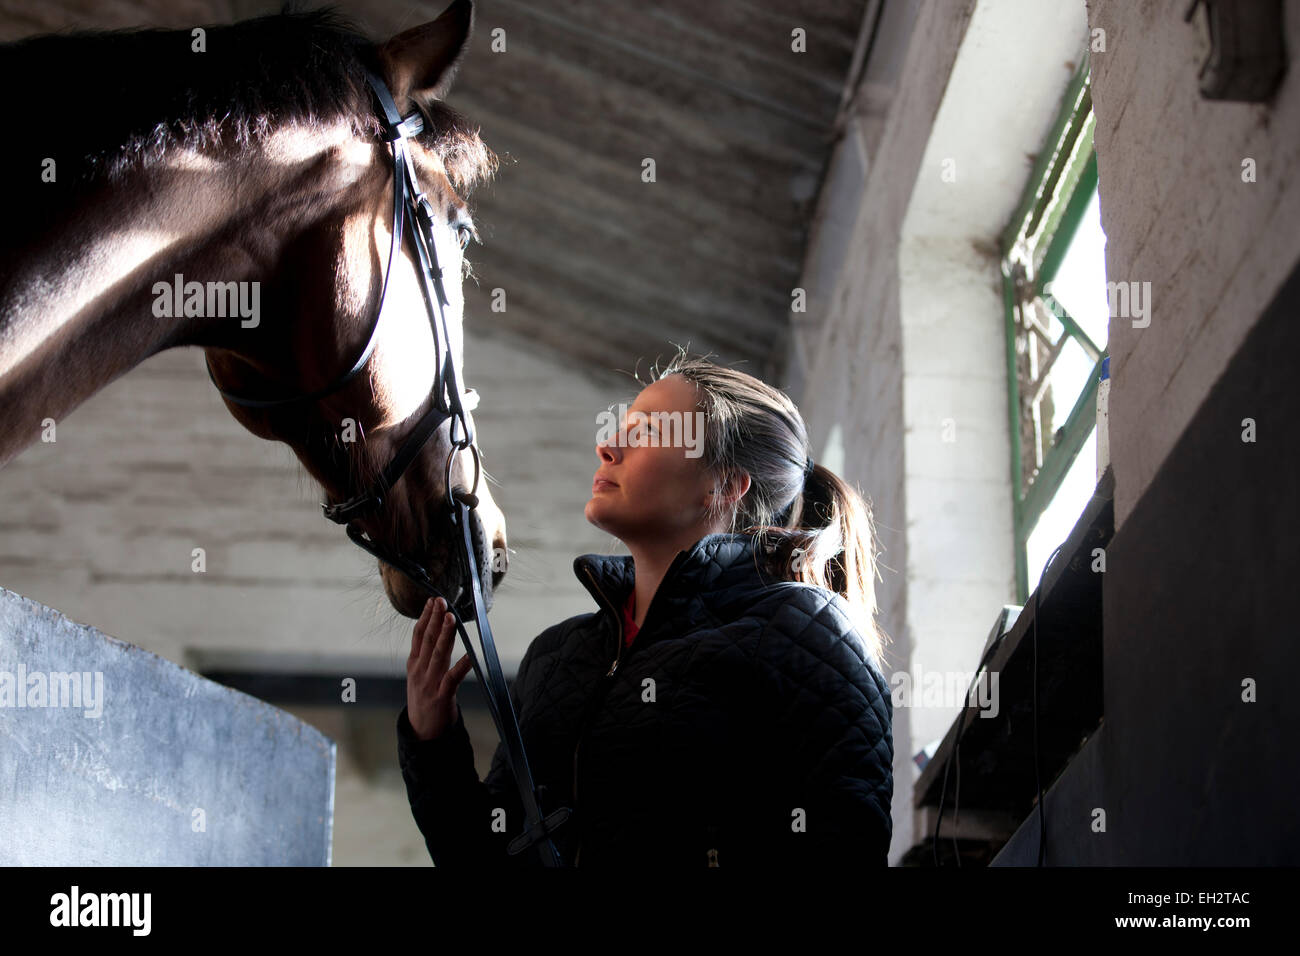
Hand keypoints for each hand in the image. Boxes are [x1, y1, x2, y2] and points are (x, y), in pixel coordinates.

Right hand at [406, 596, 473, 740]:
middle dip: (435, 619)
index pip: (418, 635)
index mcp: (414, 664)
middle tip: (442, 601)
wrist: (422, 732)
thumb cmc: (424, 699)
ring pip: (438, 655)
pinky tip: (469, 656)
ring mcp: (429, 684)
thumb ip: (425, 655)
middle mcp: (419, 671)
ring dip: (445, 635)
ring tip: (451, 618)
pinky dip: (461, 667)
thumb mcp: (419, 675)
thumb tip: (436, 630)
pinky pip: (452, 679)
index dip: (426, 617)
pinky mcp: (441, 697)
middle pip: (427, 640)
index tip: (433, 601)